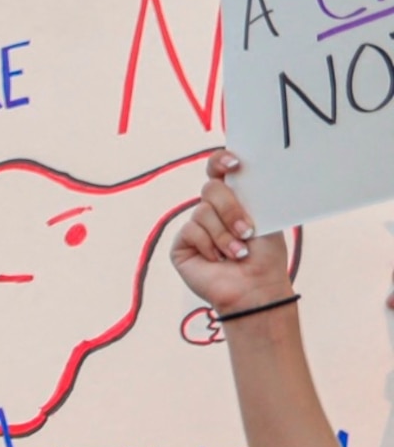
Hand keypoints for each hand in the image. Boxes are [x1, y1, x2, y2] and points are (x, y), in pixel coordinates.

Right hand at [168, 152, 295, 316]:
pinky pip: (191, 231)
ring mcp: (196, 227)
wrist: (255, 285)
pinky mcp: (182, 245)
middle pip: (211, 188)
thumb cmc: (265, 254)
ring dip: (225, 235)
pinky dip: (210, 245)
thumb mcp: (265, 217)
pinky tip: (218, 260)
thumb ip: (249, 194)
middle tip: (248, 231)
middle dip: (232, 210)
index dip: (221, 160)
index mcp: (233, 198)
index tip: (235, 164)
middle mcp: (212, 210)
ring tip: (238, 253)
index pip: (218, 169)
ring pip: (203, 212)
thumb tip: (239, 174)